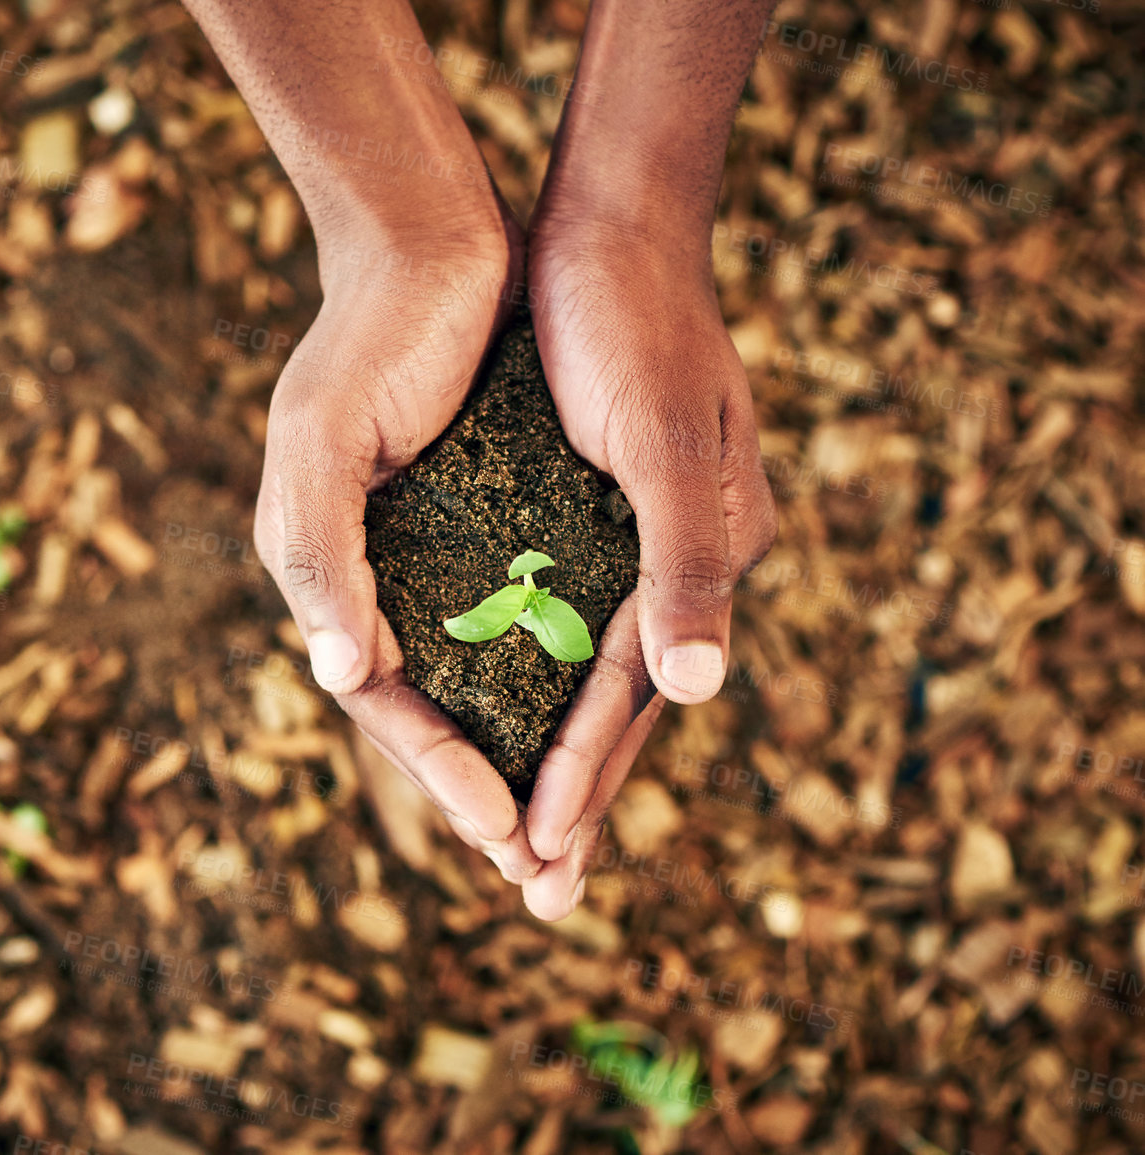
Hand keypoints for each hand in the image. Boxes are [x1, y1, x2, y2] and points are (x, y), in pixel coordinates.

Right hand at [252, 202, 550, 884]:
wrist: (433, 238)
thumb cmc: (369, 338)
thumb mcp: (322, 445)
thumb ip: (320, 558)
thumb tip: (334, 676)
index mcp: (330, 570)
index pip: (382, 700)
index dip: (439, 770)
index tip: (503, 835)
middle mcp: (380, 572)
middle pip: (435, 706)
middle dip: (487, 791)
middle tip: (545, 877)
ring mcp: (436, 547)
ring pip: (483, 674)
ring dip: (525, 748)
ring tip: (572, 826)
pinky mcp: (492, 514)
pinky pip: (522, 614)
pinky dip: (551, 671)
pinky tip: (594, 712)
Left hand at [516, 229, 776, 918]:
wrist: (611, 219)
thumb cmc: (630, 324)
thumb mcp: (658, 441)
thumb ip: (686, 564)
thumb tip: (699, 693)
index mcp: (703, 555)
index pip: (629, 695)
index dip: (581, 774)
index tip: (533, 856)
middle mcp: (678, 559)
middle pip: (617, 705)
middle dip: (576, 799)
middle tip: (537, 899)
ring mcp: (639, 537)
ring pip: (588, 673)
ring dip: (556, 754)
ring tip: (520, 839)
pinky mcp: (592, 510)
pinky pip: (566, 617)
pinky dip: (537, 676)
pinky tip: (504, 712)